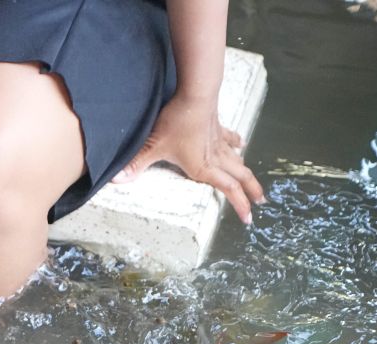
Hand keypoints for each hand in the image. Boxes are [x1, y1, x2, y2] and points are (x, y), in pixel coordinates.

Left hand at [113, 94, 265, 223]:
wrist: (196, 93)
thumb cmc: (175, 122)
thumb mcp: (153, 146)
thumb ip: (135, 165)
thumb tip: (115, 181)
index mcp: (203, 166)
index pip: (227, 189)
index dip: (239, 204)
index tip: (248, 218)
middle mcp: (216, 157)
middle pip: (239, 176)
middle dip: (251, 191)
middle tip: (261, 202)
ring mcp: (219, 141)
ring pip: (238, 160)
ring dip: (247, 172)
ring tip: (254, 183)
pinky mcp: (217, 127)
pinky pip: (230, 139)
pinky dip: (237, 144)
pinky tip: (242, 145)